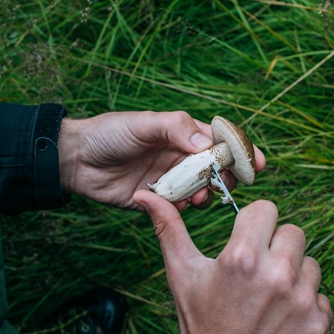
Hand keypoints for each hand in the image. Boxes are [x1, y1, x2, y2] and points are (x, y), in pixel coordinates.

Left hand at [57, 111, 264, 210]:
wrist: (76, 160)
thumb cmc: (110, 133)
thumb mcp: (144, 123)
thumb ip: (176, 128)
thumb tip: (208, 144)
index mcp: (183, 135)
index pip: (220, 142)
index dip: (240, 152)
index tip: (257, 164)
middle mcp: (181, 157)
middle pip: (216, 170)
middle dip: (225, 178)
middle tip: (223, 184)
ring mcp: (171, 180)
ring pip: (202, 191)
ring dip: (206, 195)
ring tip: (198, 196)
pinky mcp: (158, 201)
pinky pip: (179, 208)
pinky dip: (182, 209)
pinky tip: (174, 206)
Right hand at [132, 191, 331, 333]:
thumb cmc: (200, 321)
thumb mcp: (182, 273)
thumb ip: (169, 228)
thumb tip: (145, 194)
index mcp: (241, 257)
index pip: (266, 209)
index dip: (254, 223)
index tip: (246, 240)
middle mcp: (276, 275)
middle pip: (293, 232)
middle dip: (276, 246)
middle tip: (257, 270)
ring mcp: (301, 300)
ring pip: (309, 262)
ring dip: (293, 275)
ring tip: (269, 295)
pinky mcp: (317, 322)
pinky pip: (321, 295)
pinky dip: (306, 304)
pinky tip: (282, 316)